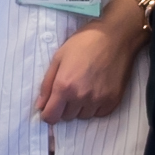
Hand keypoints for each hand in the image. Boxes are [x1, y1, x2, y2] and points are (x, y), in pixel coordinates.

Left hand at [34, 0, 147, 123]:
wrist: (114, 37)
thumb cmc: (83, 43)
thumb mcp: (58, 58)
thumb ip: (47, 84)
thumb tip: (40, 105)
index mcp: (64, 86)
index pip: (51, 117)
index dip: (47, 114)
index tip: (49, 107)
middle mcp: (81, 97)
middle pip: (66, 117)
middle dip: (63, 107)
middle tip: (68, 90)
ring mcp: (99, 100)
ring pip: (83, 116)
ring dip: (79, 108)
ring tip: (83, 88)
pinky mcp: (113, 101)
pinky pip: (99, 114)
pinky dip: (95, 107)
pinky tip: (95, 91)